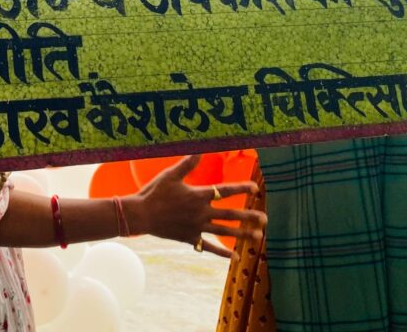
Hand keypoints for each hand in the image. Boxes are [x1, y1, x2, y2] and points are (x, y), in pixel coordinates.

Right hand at [123, 155, 265, 257]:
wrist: (141, 214)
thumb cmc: (154, 192)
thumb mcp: (171, 174)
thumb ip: (188, 163)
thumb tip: (201, 149)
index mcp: (198, 195)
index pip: (225, 190)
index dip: (241, 188)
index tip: (255, 188)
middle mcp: (201, 212)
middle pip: (230, 214)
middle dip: (249, 216)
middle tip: (265, 219)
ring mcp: (197, 227)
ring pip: (224, 232)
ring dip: (242, 234)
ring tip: (258, 237)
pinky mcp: (190, 238)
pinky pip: (209, 247)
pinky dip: (222, 253)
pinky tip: (235, 257)